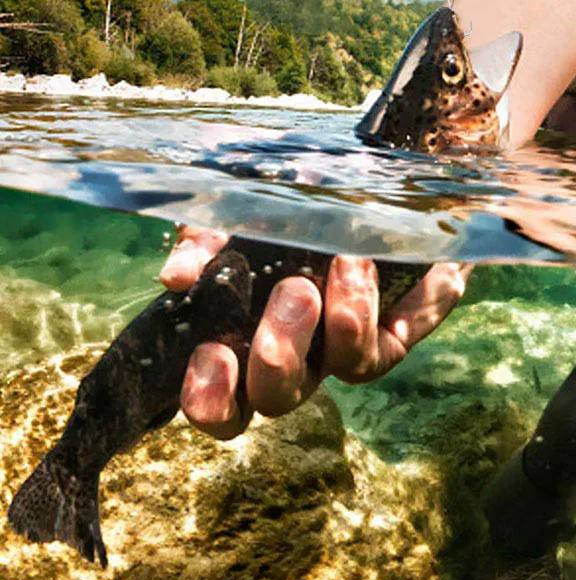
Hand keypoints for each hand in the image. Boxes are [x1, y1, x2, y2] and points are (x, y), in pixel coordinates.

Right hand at [160, 225, 470, 439]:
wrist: (378, 179)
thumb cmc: (292, 200)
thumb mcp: (241, 205)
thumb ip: (207, 238)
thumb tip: (176, 275)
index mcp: (246, 336)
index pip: (221, 401)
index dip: (210, 397)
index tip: (209, 355)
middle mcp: (297, 356)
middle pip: (277, 398)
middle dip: (279, 356)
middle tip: (293, 295)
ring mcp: (347, 350)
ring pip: (343, 369)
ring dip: (340, 323)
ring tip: (337, 266)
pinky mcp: (396, 336)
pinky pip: (382, 344)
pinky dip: (369, 306)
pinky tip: (360, 262)